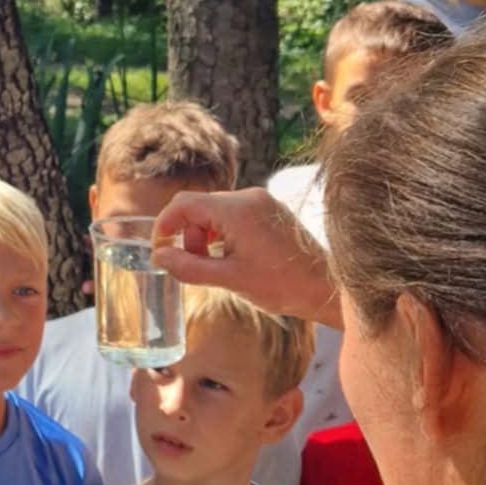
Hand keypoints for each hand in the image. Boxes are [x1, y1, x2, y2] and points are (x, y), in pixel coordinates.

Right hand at [153, 188, 340, 326]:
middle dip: (188, 236)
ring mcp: (261, 201)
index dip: (165, 224)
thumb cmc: (281, 285)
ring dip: (205, 237)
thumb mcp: (229, 279)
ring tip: (215, 266)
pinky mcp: (269, 210)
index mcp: (236, 210)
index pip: (184, 203)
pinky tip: (233, 258)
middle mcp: (248, 197)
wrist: (325, 287)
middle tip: (194, 266)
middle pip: (199, 207)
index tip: (161, 249)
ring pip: (215, 211)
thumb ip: (189, 267)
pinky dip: (223, 234)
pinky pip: (233, 215)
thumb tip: (159, 257)